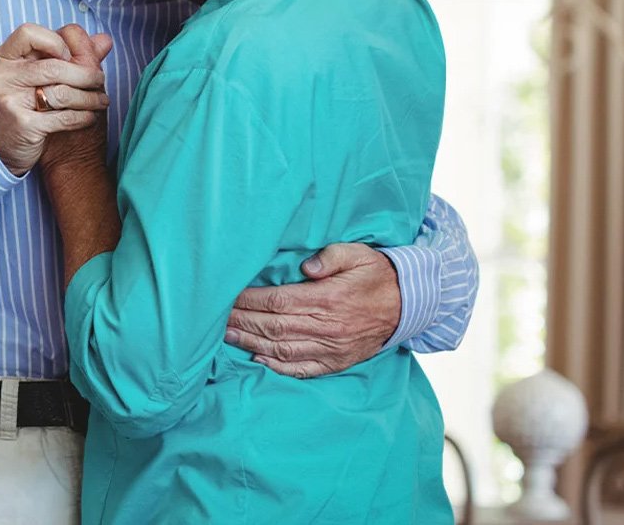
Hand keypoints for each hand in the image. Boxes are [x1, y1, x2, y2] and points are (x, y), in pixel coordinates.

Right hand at [0, 23, 112, 175]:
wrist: (4, 144)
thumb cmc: (26, 101)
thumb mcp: (40, 73)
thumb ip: (73, 54)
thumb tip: (106, 39)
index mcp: (3, 57)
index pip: (28, 33)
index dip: (54, 41)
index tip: (69, 55)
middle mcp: (2, 76)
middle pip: (54, 66)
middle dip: (86, 74)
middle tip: (100, 80)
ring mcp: (10, 100)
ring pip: (62, 93)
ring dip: (90, 98)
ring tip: (102, 101)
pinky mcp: (22, 125)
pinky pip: (63, 117)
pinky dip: (83, 117)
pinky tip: (91, 117)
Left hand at [225, 243, 400, 376]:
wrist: (410, 304)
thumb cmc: (377, 275)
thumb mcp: (358, 254)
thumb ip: (331, 257)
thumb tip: (307, 267)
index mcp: (330, 299)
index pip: (279, 301)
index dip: (249, 300)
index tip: (226, 295)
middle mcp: (329, 327)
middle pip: (274, 326)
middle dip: (241, 321)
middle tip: (213, 317)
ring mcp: (333, 348)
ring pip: (283, 349)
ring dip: (251, 343)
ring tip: (225, 335)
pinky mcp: (337, 361)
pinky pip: (303, 369)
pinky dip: (278, 367)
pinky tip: (256, 359)